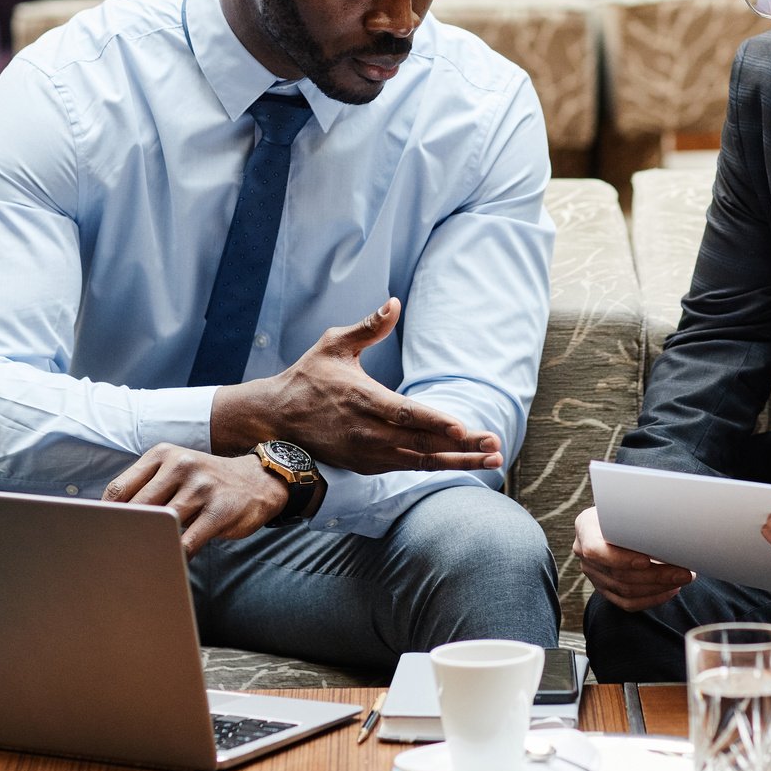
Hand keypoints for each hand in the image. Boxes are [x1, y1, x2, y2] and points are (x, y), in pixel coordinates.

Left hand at [103, 444, 291, 554]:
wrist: (258, 481)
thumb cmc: (205, 483)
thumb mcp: (175, 471)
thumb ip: (145, 489)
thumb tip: (108, 520)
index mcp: (162, 455)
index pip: (120, 489)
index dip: (105, 517)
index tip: (99, 536)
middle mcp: (180, 466)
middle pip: (138, 508)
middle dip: (125, 534)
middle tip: (114, 556)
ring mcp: (201, 487)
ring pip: (162, 525)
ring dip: (150, 546)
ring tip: (139, 562)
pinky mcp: (220, 510)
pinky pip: (189, 541)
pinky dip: (175, 555)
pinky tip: (169, 562)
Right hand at [214, 298, 502, 473]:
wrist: (274, 418)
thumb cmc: (307, 377)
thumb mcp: (334, 345)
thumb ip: (367, 327)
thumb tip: (394, 303)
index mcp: (363, 400)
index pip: (406, 414)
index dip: (435, 422)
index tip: (462, 428)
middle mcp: (368, 432)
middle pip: (421, 443)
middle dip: (461, 446)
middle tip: (495, 444)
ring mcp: (367, 453)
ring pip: (418, 461)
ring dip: (456, 461)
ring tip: (490, 459)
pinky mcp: (365, 465)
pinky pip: (406, 467)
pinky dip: (435, 466)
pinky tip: (461, 462)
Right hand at [572, 505, 694, 612]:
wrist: (612, 519)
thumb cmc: (623, 507)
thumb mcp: (624, 503)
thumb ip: (636, 515)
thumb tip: (670, 523)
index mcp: (585, 528)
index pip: (596, 550)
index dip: (621, 558)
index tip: (647, 560)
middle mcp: (585, 555)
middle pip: (618, 574)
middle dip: (655, 575)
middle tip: (684, 572)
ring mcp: (594, 575)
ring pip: (625, 591)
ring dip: (659, 587)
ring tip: (682, 579)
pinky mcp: (605, 590)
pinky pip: (627, 603)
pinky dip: (652, 598)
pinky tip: (670, 589)